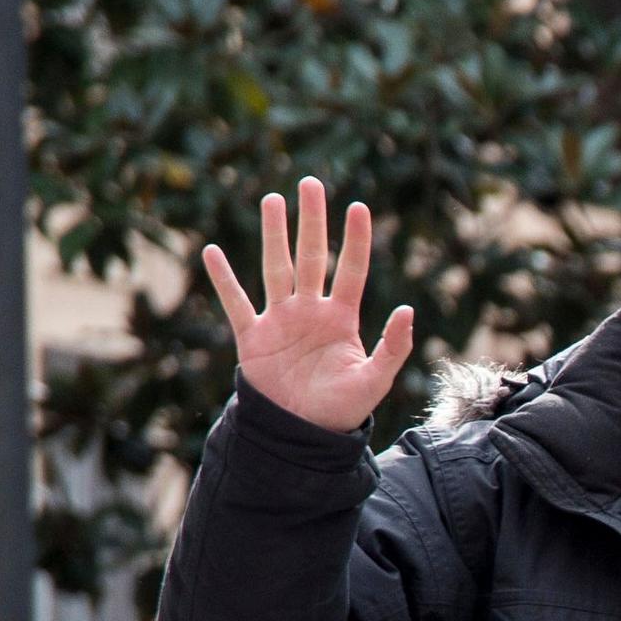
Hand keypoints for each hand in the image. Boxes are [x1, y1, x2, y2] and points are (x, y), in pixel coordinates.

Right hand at [202, 176, 413, 431]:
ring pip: (276, 268)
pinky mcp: (253, 338)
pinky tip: (212, 251)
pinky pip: (236, 302)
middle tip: (310, 183)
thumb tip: (407, 310)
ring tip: (273, 199)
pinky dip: (224, 279)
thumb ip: (393, 347)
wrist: (301, 437)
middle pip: (311, 256)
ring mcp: (281, 321)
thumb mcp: (374, 380)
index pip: (351, 269)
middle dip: (311, 221)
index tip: (358, 206)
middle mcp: (311, 311)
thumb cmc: (342, 410)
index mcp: (342, 318)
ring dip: (274, 235)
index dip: (355, 239)